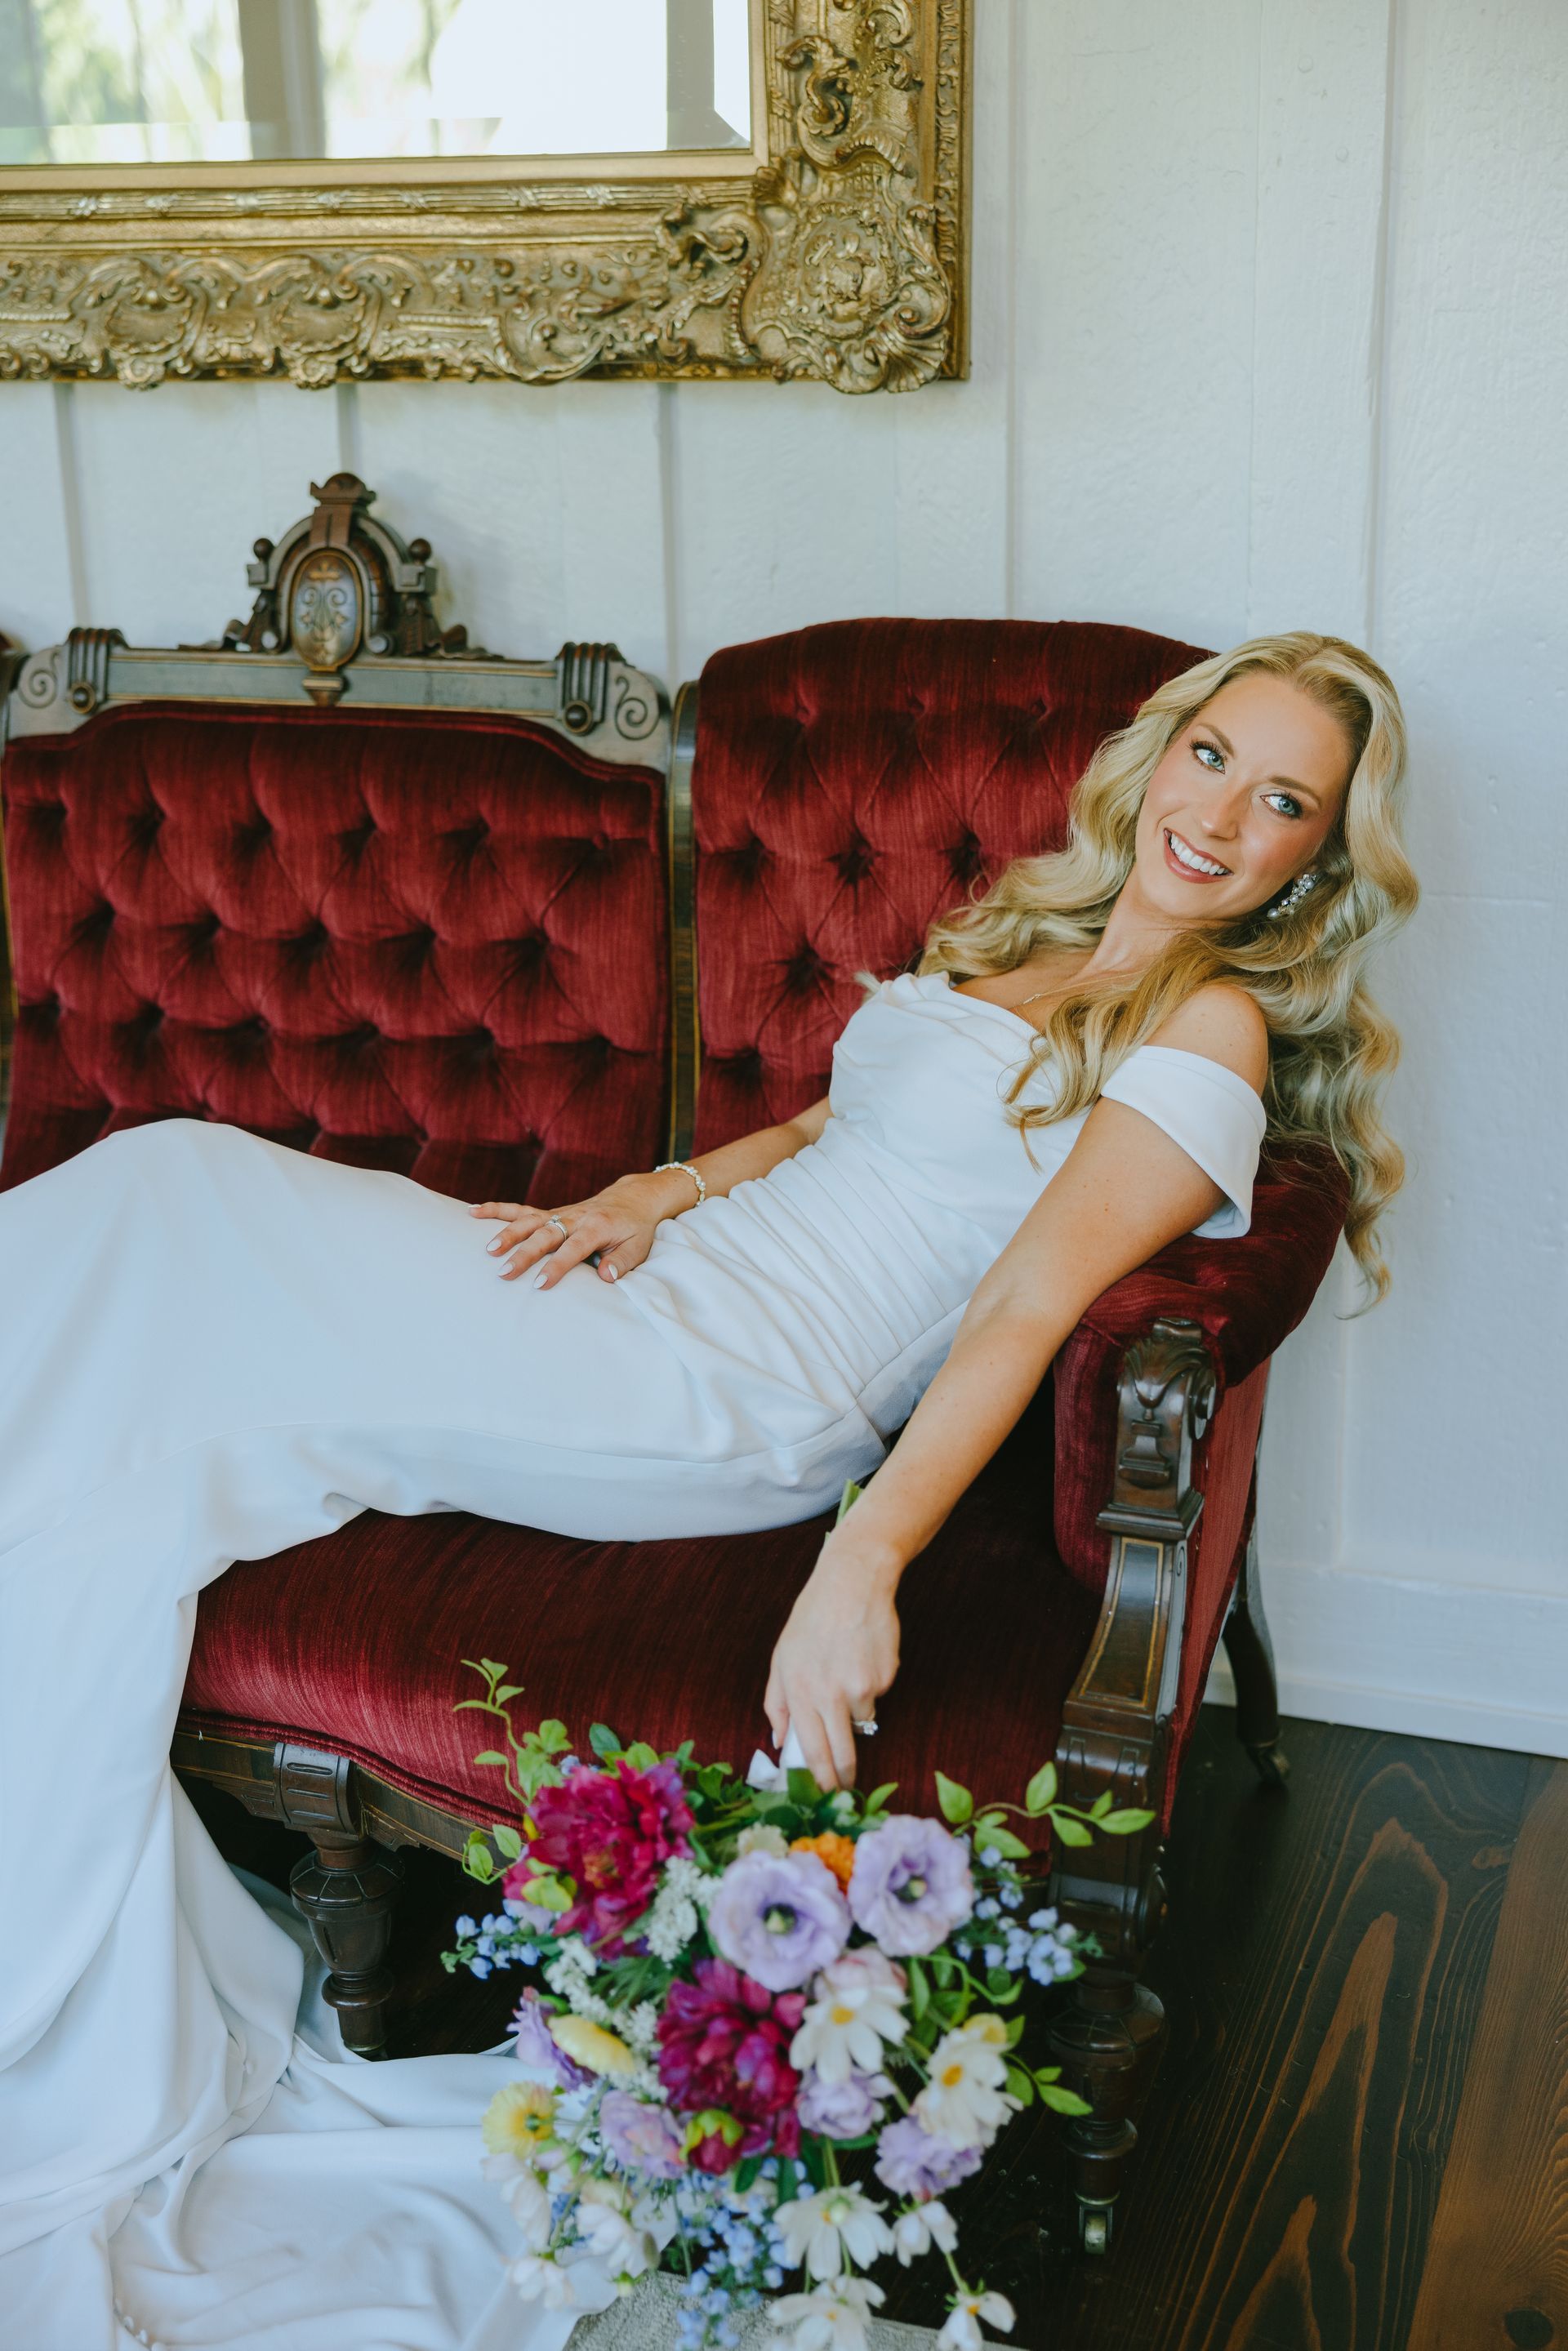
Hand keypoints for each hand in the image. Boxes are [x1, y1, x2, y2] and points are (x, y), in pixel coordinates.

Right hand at [469, 1169, 693, 1288]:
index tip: (539, 1284)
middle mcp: (574, 1217)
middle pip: (545, 1235)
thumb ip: (622, 1262)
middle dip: (523, 1254)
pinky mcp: (549, 1212)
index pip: (573, 1248)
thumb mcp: (638, 1247)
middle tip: (503, 1273)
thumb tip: (606, 1277)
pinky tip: (473, 1212)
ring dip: (507, 1233)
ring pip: (528, 1220)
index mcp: (597, 1227)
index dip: (556, 1266)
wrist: (632, 1199)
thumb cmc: (635, 1229)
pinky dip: (496, 1209)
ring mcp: (559, 1212)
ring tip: (487, 1250)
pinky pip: (520, 1209)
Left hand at [764, 1527, 902, 1789]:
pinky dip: (871, 1685)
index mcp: (799, 1690)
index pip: (811, 1751)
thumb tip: (779, 1743)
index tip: (823, 1795)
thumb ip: (776, 1703)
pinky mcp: (885, 1677)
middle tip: (846, 1785)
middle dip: (844, 1775)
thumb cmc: (811, 1620)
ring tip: (846, 1670)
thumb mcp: (781, 1658)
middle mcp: (830, 1693)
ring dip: (855, 1709)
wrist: (852, 1583)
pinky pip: (877, 1695)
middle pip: (842, 1753)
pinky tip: (862, 1656)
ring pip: (861, 1721)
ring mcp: (861, 1686)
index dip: (819, 1779)